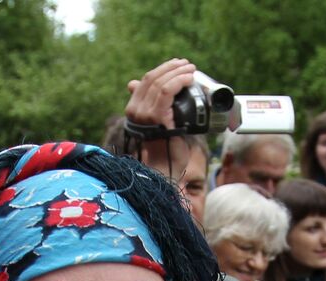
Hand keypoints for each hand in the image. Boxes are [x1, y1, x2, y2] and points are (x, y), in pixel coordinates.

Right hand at [123, 59, 196, 180]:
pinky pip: (167, 91)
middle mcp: (135, 110)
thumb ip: (154, 108)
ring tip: (191, 70)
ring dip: (178, 72)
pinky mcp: (156, 117)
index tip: (178, 65)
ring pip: (161, 82)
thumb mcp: (159, 124)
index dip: (163, 69)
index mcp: (133, 109)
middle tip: (187, 65)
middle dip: (172, 67)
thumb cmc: (165, 149)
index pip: (146, 81)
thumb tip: (144, 90)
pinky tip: (189, 79)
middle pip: (152, 78)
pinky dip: (179, 81)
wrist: (165, 170)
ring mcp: (144, 113)